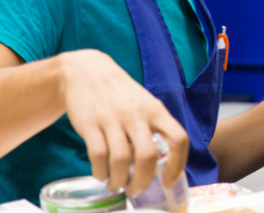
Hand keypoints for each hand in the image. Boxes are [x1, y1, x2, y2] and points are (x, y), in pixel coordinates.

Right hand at [58, 50, 188, 194]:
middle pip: (147, 156)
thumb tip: (162, 165)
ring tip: (116, 185)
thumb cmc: (120, 94)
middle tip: (136, 191)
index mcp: (155, 110)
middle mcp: (136, 114)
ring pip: (121, 160)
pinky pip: (97, 155)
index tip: (169, 182)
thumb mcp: (144, 104)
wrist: (86, 71)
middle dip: (142, 181)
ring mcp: (112, 118)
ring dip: (118, 180)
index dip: (178, 165)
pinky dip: (100, 171)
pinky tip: (101, 174)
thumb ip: (154, 129)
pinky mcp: (89, 123)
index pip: (178, 139)